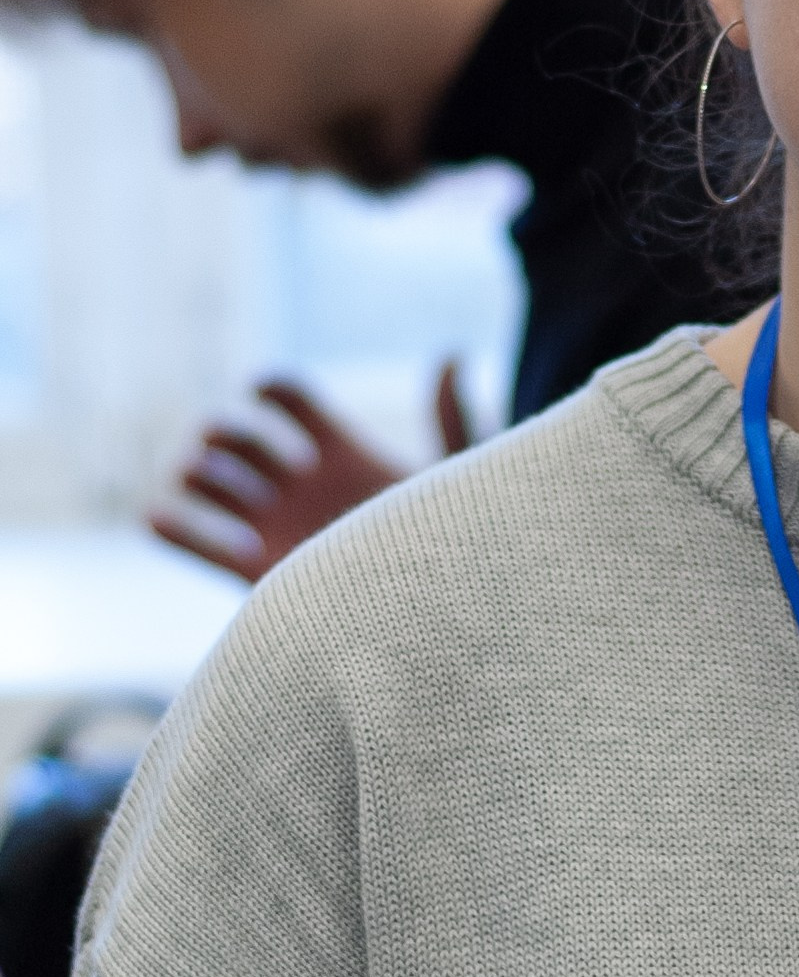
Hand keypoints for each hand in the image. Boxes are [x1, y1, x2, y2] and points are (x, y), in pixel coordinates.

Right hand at [150, 363, 469, 582]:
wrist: (435, 621)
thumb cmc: (457, 547)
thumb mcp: (459, 481)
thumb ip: (454, 418)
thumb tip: (449, 355)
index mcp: (345, 453)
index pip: (292, 402)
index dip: (271, 390)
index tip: (260, 391)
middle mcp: (302, 486)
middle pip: (238, 438)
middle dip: (221, 434)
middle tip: (227, 448)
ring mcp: (275, 527)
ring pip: (209, 482)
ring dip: (197, 474)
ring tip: (219, 490)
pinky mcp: (255, 573)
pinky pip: (196, 544)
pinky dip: (171, 526)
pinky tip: (161, 516)